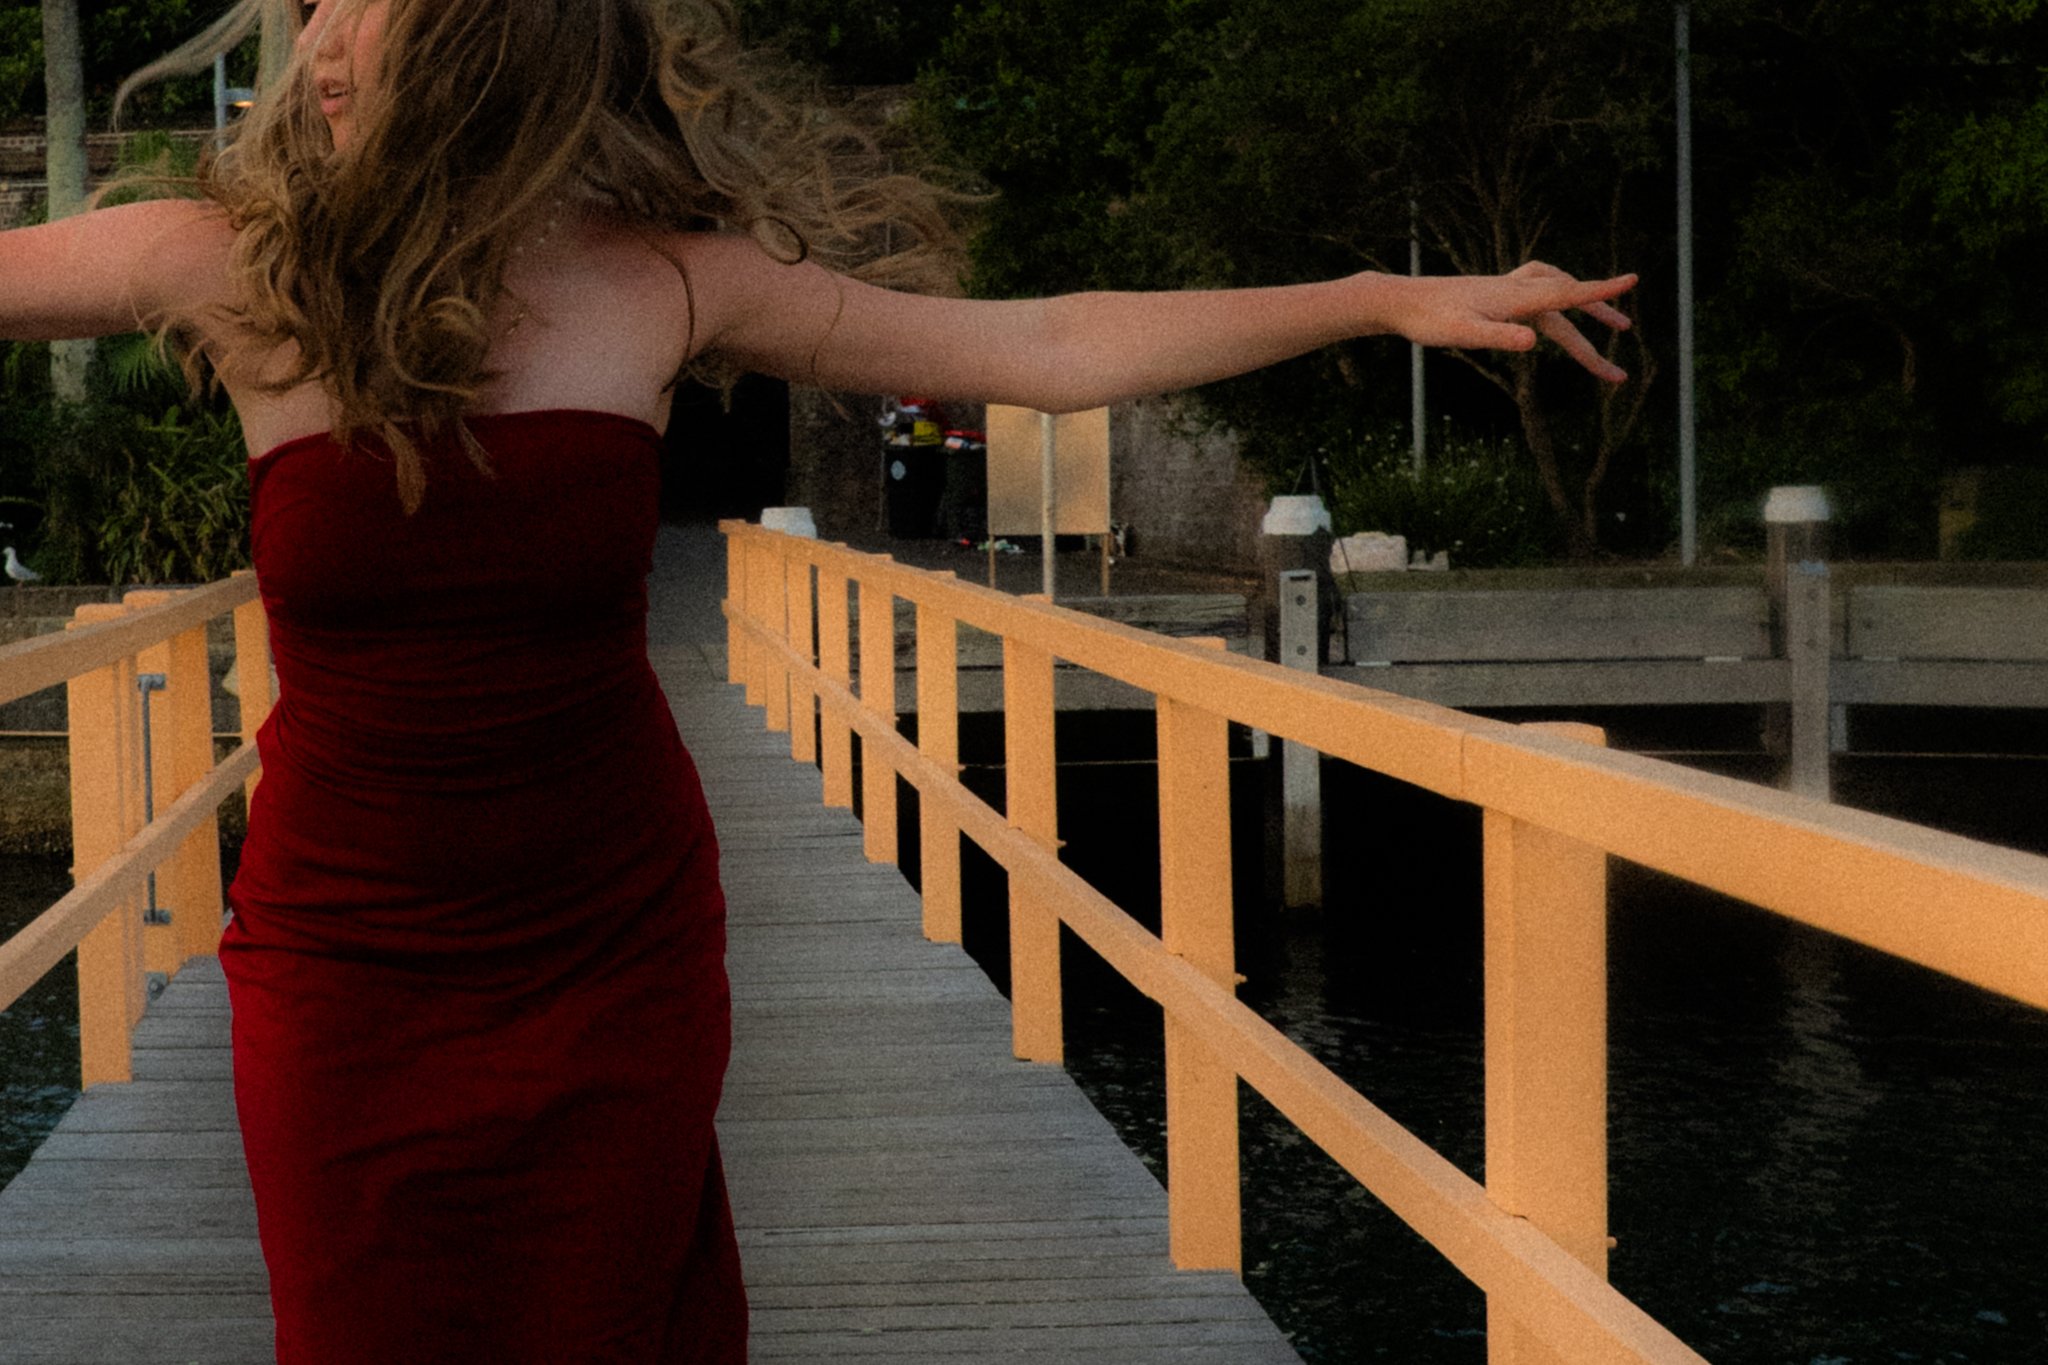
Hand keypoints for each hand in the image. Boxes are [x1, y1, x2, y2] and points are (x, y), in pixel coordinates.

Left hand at [1387, 260, 1637, 383]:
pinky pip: (1539, 291)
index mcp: (1516, 299)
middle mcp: (1516, 289)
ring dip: (1584, 307)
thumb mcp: (1464, 334)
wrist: (1401, 300)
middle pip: (1568, 303)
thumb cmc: (1429, 320)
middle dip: (1600, 320)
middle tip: (1625, 342)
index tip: (1633, 279)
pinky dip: (1557, 295)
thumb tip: (1534, 343)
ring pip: (1557, 295)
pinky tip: (1554, 308)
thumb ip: (1498, 338)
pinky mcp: (1495, 294)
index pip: (1568, 294)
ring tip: (1610, 323)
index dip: (1601, 290)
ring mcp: (1506, 290)